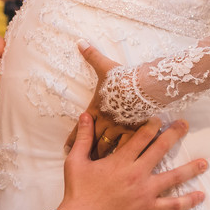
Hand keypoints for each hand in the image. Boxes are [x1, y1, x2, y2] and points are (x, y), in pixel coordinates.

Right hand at [57, 113, 206, 209]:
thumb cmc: (78, 192)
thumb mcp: (76, 161)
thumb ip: (83, 137)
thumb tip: (86, 115)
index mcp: (121, 160)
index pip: (142, 137)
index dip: (152, 125)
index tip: (160, 118)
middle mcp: (137, 173)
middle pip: (161, 150)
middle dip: (175, 135)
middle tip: (185, 124)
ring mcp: (145, 192)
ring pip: (173, 177)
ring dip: (190, 169)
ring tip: (204, 162)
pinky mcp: (148, 209)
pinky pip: (172, 205)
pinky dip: (187, 201)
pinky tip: (200, 196)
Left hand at [64, 41, 139, 158]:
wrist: (143, 86)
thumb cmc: (122, 77)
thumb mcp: (105, 66)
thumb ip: (91, 54)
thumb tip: (80, 41)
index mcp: (95, 108)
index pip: (82, 127)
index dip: (73, 138)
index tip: (66, 149)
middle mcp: (105, 121)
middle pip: (93, 140)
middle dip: (87, 151)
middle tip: (82, 162)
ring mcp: (119, 128)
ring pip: (107, 147)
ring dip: (102, 156)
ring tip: (98, 167)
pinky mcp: (134, 132)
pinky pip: (125, 147)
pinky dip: (122, 155)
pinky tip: (120, 164)